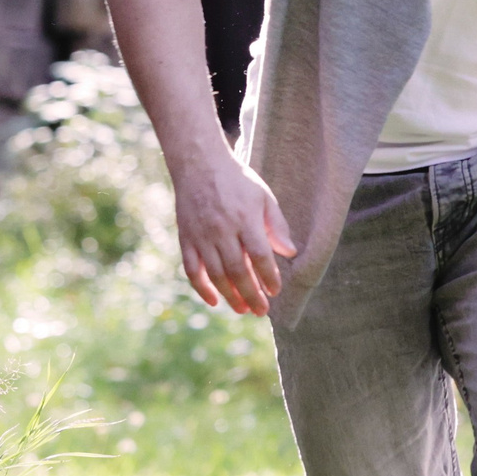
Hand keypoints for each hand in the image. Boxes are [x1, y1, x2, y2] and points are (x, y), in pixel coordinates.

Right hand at [170, 151, 298, 315]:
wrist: (199, 164)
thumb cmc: (238, 182)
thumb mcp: (264, 197)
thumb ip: (277, 225)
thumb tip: (290, 253)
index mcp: (245, 218)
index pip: (259, 255)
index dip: (268, 276)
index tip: (275, 291)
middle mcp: (222, 229)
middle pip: (237, 270)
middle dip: (251, 294)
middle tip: (262, 311)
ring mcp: (201, 235)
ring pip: (215, 274)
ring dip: (230, 296)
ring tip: (243, 309)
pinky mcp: (185, 238)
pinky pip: (191, 269)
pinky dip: (201, 288)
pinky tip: (214, 301)